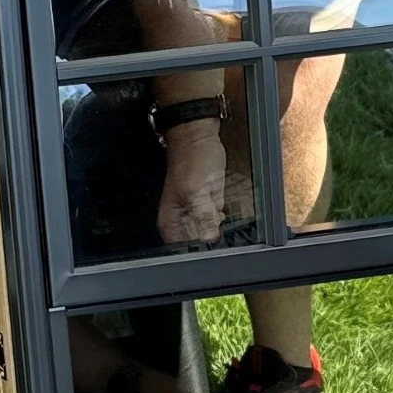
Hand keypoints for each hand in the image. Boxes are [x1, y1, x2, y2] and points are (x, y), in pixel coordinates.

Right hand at [155, 124, 227, 248]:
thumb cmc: (191, 158)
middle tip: (214, 227)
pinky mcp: (209, 207)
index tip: (209, 248)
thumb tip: (209, 239)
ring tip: (216, 214)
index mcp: (170, 223)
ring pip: (208, 237)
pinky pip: (217, 223)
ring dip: (216, 232)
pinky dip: (222, 221)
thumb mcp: (197, 190)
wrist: (200, 138)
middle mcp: (181, 222)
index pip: (181, 252)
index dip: (196, 254)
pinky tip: (222, 211)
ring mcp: (196, 215)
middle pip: (195, 247)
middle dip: (208, 244)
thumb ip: (202, 217)